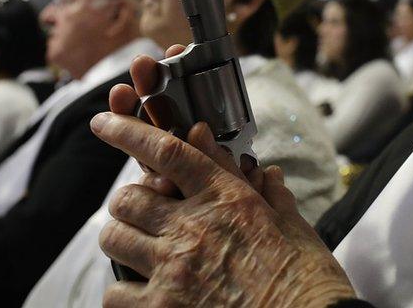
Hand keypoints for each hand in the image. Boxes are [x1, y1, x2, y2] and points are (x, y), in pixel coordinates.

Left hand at [93, 51, 356, 307]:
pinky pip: (115, 292)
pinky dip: (122, 291)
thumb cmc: (307, 279)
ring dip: (123, 239)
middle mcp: (192, 227)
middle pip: (128, 197)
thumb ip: (264, 191)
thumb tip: (259, 167)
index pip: (165, 151)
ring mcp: (173, 269)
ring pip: (114, 238)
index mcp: (226, 198)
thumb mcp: (291, 223)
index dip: (127, 131)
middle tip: (142, 212)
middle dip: (129, 202)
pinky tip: (142, 292)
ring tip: (138, 249)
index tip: (104, 122)